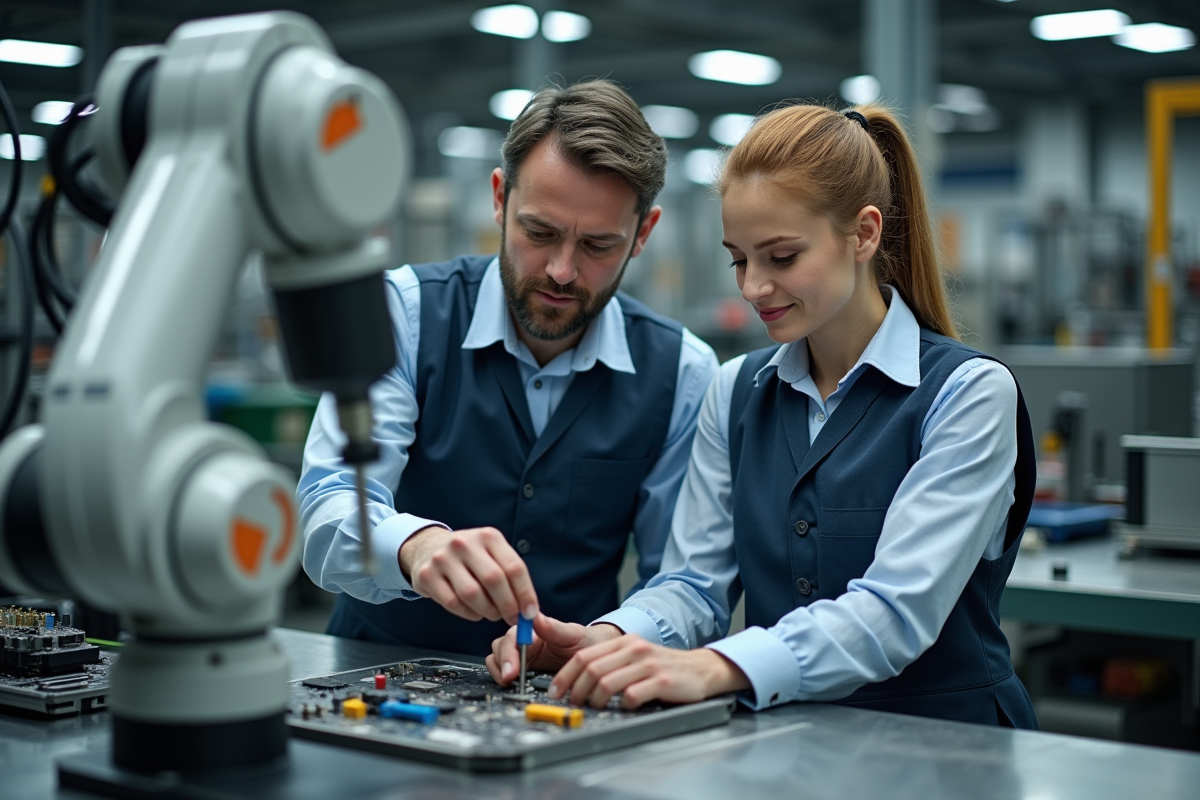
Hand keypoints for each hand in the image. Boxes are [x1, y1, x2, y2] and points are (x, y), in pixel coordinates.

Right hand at [399, 526, 536, 623]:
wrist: (428, 548)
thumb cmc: (469, 557)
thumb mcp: (491, 554)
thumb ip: (510, 577)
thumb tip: (529, 610)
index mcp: (488, 537)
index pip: (514, 567)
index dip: (525, 594)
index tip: (530, 613)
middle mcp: (465, 544)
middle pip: (494, 580)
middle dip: (508, 606)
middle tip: (512, 618)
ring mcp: (443, 558)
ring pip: (472, 594)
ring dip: (487, 611)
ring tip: (492, 613)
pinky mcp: (427, 575)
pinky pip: (453, 603)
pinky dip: (468, 614)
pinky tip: (474, 612)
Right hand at [485, 615, 621, 685]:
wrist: (592, 658)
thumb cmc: (583, 642)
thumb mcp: (573, 634)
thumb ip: (553, 628)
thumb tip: (535, 617)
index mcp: (532, 630)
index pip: (511, 637)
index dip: (508, 652)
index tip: (512, 667)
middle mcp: (523, 642)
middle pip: (499, 649)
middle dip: (502, 664)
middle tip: (509, 679)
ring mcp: (521, 657)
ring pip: (497, 660)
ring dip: (499, 672)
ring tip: (509, 684)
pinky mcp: (521, 671)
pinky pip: (504, 673)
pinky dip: (503, 679)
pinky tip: (513, 686)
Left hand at [548, 635, 750, 709]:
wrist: (700, 669)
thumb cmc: (662, 666)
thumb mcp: (634, 655)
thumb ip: (609, 662)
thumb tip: (576, 680)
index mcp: (623, 641)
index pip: (584, 656)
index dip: (565, 676)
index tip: (555, 691)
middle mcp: (634, 649)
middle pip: (592, 670)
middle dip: (576, 690)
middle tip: (573, 704)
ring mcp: (648, 665)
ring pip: (607, 683)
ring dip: (595, 700)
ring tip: (595, 707)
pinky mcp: (662, 682)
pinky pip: (631, 696)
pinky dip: (622, 705)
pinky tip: (624, 707)